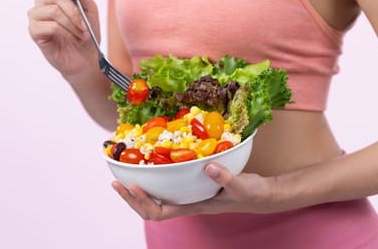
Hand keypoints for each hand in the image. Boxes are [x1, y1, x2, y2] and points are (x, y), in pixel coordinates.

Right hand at [28, 0, 99, 78]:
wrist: (86, 58)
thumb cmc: (88, 32)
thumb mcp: (89, 9)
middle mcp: (43, 0)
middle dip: (75, 12)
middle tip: (85, 27)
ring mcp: (36, 15)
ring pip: (53, 10)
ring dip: (72, 24)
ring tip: (80, 35)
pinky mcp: (34, 30)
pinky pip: (49, 25)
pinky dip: (65, 32)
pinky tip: (71, 39)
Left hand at [111, 162, 275, 220]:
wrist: (261, 194)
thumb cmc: (250, 194)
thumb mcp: (240, 186)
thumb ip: (225, 178)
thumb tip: (207, 166)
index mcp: (194, 206)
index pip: (161, 212)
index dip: (143, 203)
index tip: (133, 187)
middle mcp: (187, 202)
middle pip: (151, 208)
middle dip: (132, 197)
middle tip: (116, 182)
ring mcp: (188, 194)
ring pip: (156, 198)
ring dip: (139, 189)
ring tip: (124, 177)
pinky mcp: (192, 184)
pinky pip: (168, 184)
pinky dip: (156, 177)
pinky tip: (152, 165)